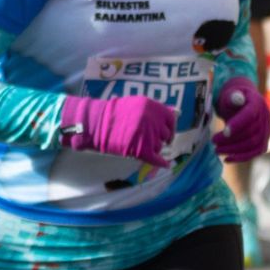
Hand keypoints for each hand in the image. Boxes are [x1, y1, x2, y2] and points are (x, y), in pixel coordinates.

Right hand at [59, 95, 175, 167]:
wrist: (95, 124)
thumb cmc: (111, 114)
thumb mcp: (135, 104)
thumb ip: (152, 110)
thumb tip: (174, 112)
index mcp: (152, 106)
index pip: (170, 119)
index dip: (169, 128)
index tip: (166, 133)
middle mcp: (153, 120)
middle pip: (165, 134)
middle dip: (158, 138)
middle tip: (147, 139)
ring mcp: (149, 135)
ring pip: (158, 146)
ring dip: (152, 147)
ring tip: (138, 145)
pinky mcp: (143, 149)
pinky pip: (156, 159)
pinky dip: (161, 163)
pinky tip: (165, 165)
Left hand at [213, 78, 269, 162]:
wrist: (242, 101)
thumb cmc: (232, 97)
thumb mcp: (230, 93)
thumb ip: (232, 96)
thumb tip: (236, 98)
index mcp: (257, 102)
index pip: (250, 115)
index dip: (238, 124)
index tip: (224, 131)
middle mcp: (265, 117)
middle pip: (251, 132)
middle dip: (231, 140)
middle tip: (213, 142)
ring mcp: (266, 129)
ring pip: (254, 144)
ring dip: (235, 150)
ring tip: (217, 150)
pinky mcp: (264, 139)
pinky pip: (256, 151)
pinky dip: (242, 157)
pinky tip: (227, 159)